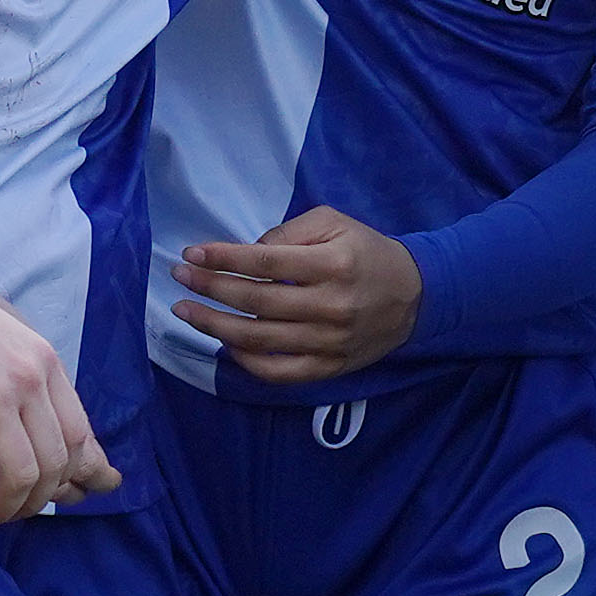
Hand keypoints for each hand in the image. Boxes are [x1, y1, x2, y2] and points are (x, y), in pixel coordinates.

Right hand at [0, 261, 118, 524]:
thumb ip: (21, 382)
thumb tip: (30, 441)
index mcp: (43, 361)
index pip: (79, 433)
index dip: (73, 475)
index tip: (59, 498)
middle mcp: (29, 379)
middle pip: (56, 462)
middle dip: (37, 500)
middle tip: (10, 512)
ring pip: (23, 477)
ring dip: (7, 509)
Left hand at [170, 209, 424, 383]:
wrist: (415, 295)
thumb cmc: (366, 251)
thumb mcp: (334, 222)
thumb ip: (288, 231)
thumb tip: (245, 252)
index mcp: (333, 264)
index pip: (264, 263)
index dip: (222, 258)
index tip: (191, 254)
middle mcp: (330, 306)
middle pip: (255, 301)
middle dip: (210, 288)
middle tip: (180, 278)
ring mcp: (330, 342)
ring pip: (260, 339)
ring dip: (215, 326)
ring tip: (186, 311)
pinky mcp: (330, 367)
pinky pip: (279, 372)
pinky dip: (246, 362)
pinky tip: (225, 345)